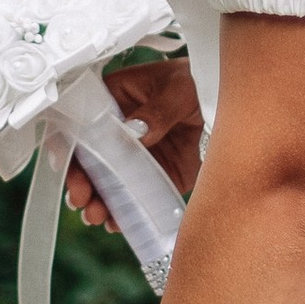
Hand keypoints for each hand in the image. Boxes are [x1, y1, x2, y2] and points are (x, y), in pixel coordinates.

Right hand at [67, 54, 203, 230]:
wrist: (238, 104)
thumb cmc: (201, 81)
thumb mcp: (180, 87)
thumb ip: (159, 109)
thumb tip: (136, 130)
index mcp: (117, 97)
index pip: (82, 122)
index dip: (69, 145)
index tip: (67, 167)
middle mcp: (121, 129)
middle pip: (90, 158)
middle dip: (82, 182)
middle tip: (81, 199)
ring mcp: (137, 155)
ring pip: (109, 183)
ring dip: (99, 201)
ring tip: (97, 216)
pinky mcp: (158, 176)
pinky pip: (137, 197)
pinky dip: (125, 212)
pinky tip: (119, 223)